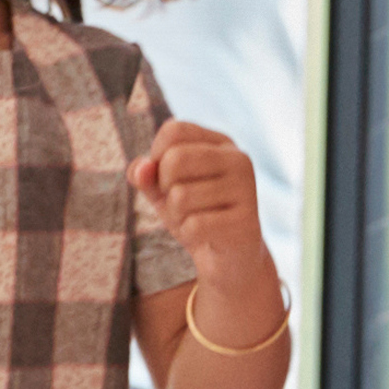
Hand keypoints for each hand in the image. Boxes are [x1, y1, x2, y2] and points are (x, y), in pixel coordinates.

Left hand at [129, 122, 278, 338]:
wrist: (229, 258)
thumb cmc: (195, 215)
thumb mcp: (163, 191)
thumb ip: (146, 175)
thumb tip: (141, 169)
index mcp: (220, 143)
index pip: (174, 130)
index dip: (157, 155)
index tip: (166, 177)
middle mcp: (238, 159)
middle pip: (175, 159)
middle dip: (164, 187)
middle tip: (179, 202)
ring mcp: (246, 188)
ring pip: (180, 196)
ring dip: (176, 216)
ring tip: (195, 220)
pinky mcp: (246, 221)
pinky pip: (194, 225)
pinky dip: (189, 235)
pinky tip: (206, 236)